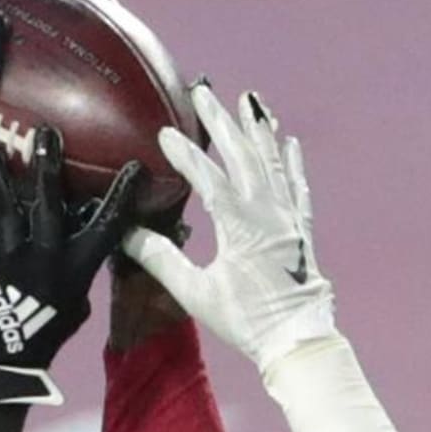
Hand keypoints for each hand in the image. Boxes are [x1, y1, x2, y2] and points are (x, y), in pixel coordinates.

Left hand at [0, 129, 142, 406]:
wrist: (1, 367)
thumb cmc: (44, 337)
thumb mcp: (76, 308)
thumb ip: (79, 274)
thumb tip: (87, 245)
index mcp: (76, 269)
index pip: (106, 227)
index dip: (121, 197)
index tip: (133, 166)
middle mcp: (46, 259)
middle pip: (49, 204)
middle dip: (48, 167)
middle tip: (45, 133)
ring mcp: (11, 262)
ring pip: (5, 210)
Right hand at [122, 84, 335, 378]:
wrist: (296, 339)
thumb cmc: (244, 320)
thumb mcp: (196, 294)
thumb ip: (163, 260)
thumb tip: (129, 235)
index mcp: (239, 226)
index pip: (208, 178)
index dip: (185, 154)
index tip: (165, 133)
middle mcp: (267, 213)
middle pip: (243, 157)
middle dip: (222, 123)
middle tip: (205, 92)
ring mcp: (287, 219)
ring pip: (272, 163)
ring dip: (259, 130)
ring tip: (249, 100)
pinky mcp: (300, 231)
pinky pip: (297, 186)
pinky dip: (291, 162)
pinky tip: (288, 141)